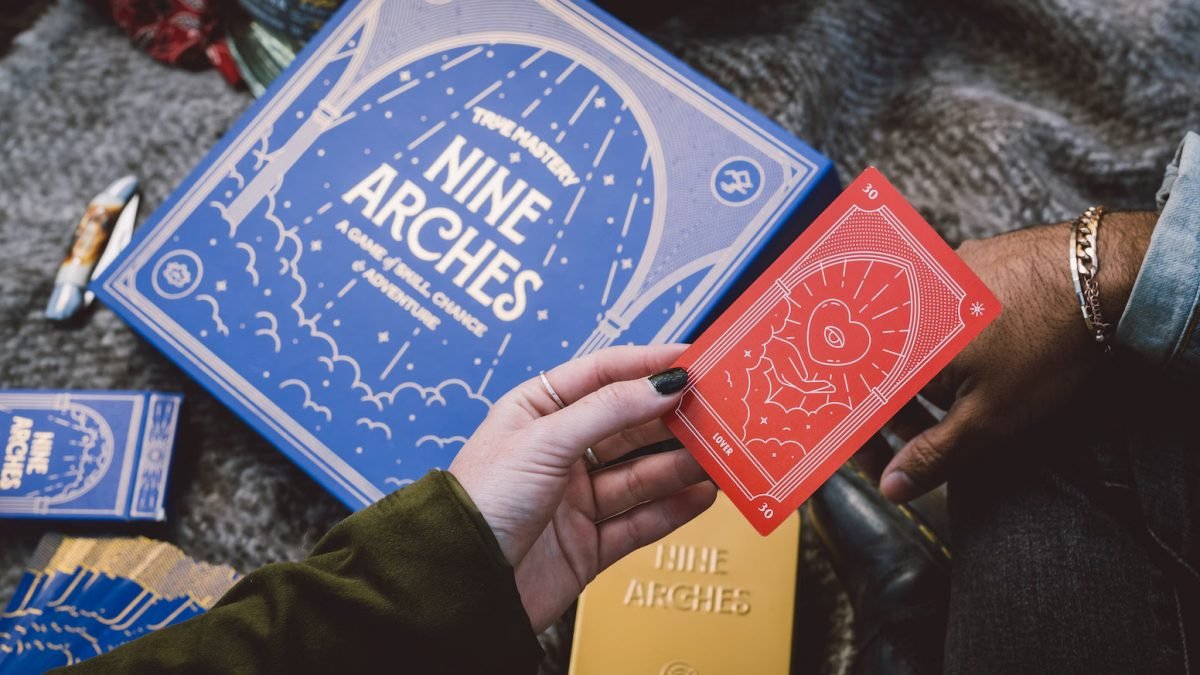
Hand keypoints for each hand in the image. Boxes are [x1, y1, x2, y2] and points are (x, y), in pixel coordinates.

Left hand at [449, 344, 716, 631]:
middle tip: (719, 411)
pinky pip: (641, 520)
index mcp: (537, 412)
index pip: (602, 375)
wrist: (461, 585)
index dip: (648, 364)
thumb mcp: (545, 440)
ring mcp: (576, 499)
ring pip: (642, 474)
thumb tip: (664, 384)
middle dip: (673, 419)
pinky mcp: (589, 544)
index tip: (693, 360)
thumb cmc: (481, 502)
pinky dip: (674, 508)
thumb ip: (609, 411)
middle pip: (630, 426)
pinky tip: (703, 494)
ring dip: (682, 464)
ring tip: (720, 454)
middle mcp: (559, 451)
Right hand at [879, 212, 1155, 502]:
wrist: (1101, 272)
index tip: (886, 467)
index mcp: (899, 344)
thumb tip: (892, 486)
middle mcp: (902, 302)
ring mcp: (929, 276)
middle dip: (899, 415)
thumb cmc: (1047, 343)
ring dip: (921, 379)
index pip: (858, 403)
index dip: (867, 443)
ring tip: (963, 399)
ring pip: (906, 342)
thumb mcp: (991, 416)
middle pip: (879, 373)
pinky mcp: (957, 262)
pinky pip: (929, 310)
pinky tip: (978, 356)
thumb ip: (935, 454)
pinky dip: (940, 341)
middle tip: (929, 442)